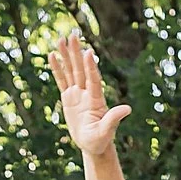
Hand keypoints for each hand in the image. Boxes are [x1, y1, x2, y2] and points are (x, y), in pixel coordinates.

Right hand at [47, 31, 130, 156]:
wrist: (93, 144)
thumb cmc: (101, 140)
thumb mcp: (106, 131)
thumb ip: (114, 119)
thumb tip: (127, 109)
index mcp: (96, 99)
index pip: (93, 79)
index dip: (90, 67)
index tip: (88, 52)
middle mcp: (87, 92)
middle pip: (80, 69)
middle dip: (76, 53)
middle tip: (73, 35)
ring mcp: (77, 94)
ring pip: (71, 71)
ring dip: (67, 55)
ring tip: (62, 39)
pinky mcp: (69, 97)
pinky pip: (62, 81)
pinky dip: (57, 69)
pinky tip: (53, 55)